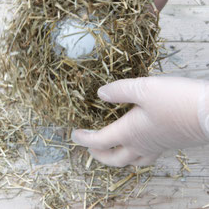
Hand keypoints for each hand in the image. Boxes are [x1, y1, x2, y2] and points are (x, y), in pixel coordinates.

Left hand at [72, 77, 208, 166]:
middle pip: (114, 159)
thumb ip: (119, 91)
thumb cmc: (176, 100)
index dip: (84, 138)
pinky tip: (138, 143)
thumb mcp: (144, 89)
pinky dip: (134, 154)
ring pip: (131, 161)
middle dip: (98, 155)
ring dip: (116, 157)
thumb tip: (100, 94)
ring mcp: (155, 147)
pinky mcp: (168, 144)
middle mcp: (140, 144)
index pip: (100, 141)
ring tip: (110, 149)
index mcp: (130, 132)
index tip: (74, 135)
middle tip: (89, 148)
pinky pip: (146, 156)